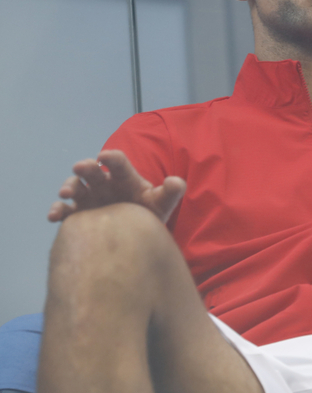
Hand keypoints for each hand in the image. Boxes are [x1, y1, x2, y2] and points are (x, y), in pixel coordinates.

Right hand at [47, 149, 185, 223]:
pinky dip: (57, 211)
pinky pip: (66, 211)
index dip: (112, 158)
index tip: (105, 156)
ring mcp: (90, 198)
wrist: (135, 235)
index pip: (118, 163)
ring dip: (68, 187)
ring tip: (65, 194)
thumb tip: (177, 181)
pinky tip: (53, 217)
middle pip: (93, 171)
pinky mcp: (79, 215)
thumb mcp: (162, 204)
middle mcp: (104, 184)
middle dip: (86, 167)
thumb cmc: (149, 213)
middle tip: (80, 167)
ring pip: (75, 188)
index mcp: (124, 177)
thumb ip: (171, 193)